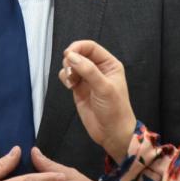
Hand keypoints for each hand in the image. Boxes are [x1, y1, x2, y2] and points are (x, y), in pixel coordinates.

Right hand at [59, 40, 135, 161]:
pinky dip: (65, 78)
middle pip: (79, 54)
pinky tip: (70, 86)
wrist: (111, 133)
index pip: (91, 47)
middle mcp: (98, 69)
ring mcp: (87, 79)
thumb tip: (71, 56)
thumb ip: (88, 70)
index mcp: (109, 64)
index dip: (78, 47)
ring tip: (71, 81)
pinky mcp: (79, 88)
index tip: (68, 54)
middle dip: (71, 59)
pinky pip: (67, 76)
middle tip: (70, 72)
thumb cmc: (115, 110)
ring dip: (67, 69)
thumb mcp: (104, 88)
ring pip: (71, 64)